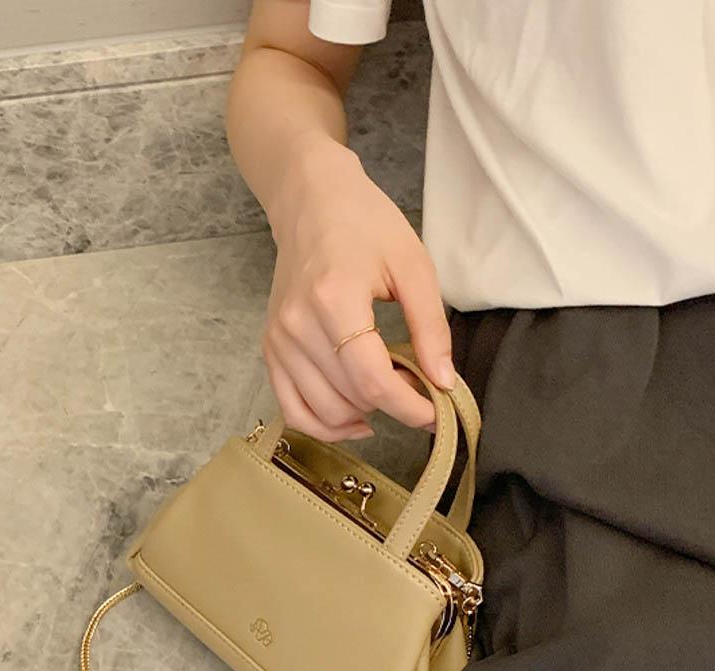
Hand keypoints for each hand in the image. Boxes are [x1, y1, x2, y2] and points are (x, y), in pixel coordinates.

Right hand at [261, 132, 455, 442]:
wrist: (311, 202)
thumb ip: (431, 327)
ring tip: (388, 392)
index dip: (409, 408)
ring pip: (323, 412)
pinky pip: (292, 410)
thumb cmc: (365, 224)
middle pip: (350, 399)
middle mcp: (297, 325)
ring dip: (362, 416)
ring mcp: (278, 340)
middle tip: (418, 388)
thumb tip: (444, 382)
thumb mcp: (413, 265)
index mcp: (334, 299)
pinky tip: (355, 419)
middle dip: (392, 406)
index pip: (372, 380)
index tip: (437, 413)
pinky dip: (324, 425)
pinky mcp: (270, 349)